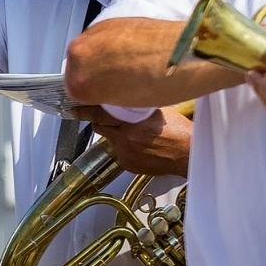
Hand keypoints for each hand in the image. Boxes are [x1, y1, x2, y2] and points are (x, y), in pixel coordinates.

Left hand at [73, 107, 192, 176]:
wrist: (190, 155)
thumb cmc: (182, 134)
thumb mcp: (161, 111)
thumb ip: (139, 106)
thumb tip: (126, 101)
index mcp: (132, 122)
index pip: (100, 114)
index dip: (86, 110)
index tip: (76, 109)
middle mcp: (125, 138)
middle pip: (100, 127)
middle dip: (101, 121)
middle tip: (104, 117)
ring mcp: (126, 153)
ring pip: (110, 140)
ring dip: (116, 135)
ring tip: (134, 133)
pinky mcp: (128, 164)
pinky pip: (120, 153)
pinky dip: (126, 148)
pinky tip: (141, 146)